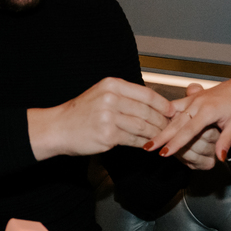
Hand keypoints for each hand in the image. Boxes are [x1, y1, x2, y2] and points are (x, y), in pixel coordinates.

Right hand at [28, 77, 174, 159]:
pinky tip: (150, 145)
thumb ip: (125, 96)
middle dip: (162, 121)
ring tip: (164, 137)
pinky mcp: (108, 134)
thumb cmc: (81, 113)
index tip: (173, 111)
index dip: (163, 104)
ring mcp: (109, 116)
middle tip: (172, 127)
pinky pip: (134, 139)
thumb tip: (153, 103)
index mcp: (112, 85)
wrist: (58, 128)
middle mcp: (111, 98)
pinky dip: (145, 143)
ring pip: (143, 125)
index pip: (146, 93)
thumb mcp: (101, 94)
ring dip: (156, 133)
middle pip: (147, 110)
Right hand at [146, 79, 230, 165]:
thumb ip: (226, 141)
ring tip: (147, 137)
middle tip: (148, 148)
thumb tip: (220, 158)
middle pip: (175, 122)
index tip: (164, 153)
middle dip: (161, 136)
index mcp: (208, 110)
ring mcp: (192, 99)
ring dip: (159, 125)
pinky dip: (163, 114)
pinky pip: (174, 106)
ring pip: (172, 114)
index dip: (175, 142)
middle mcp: (197, 103)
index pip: (188, 130)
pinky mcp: (190, 98)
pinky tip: (153, 122)